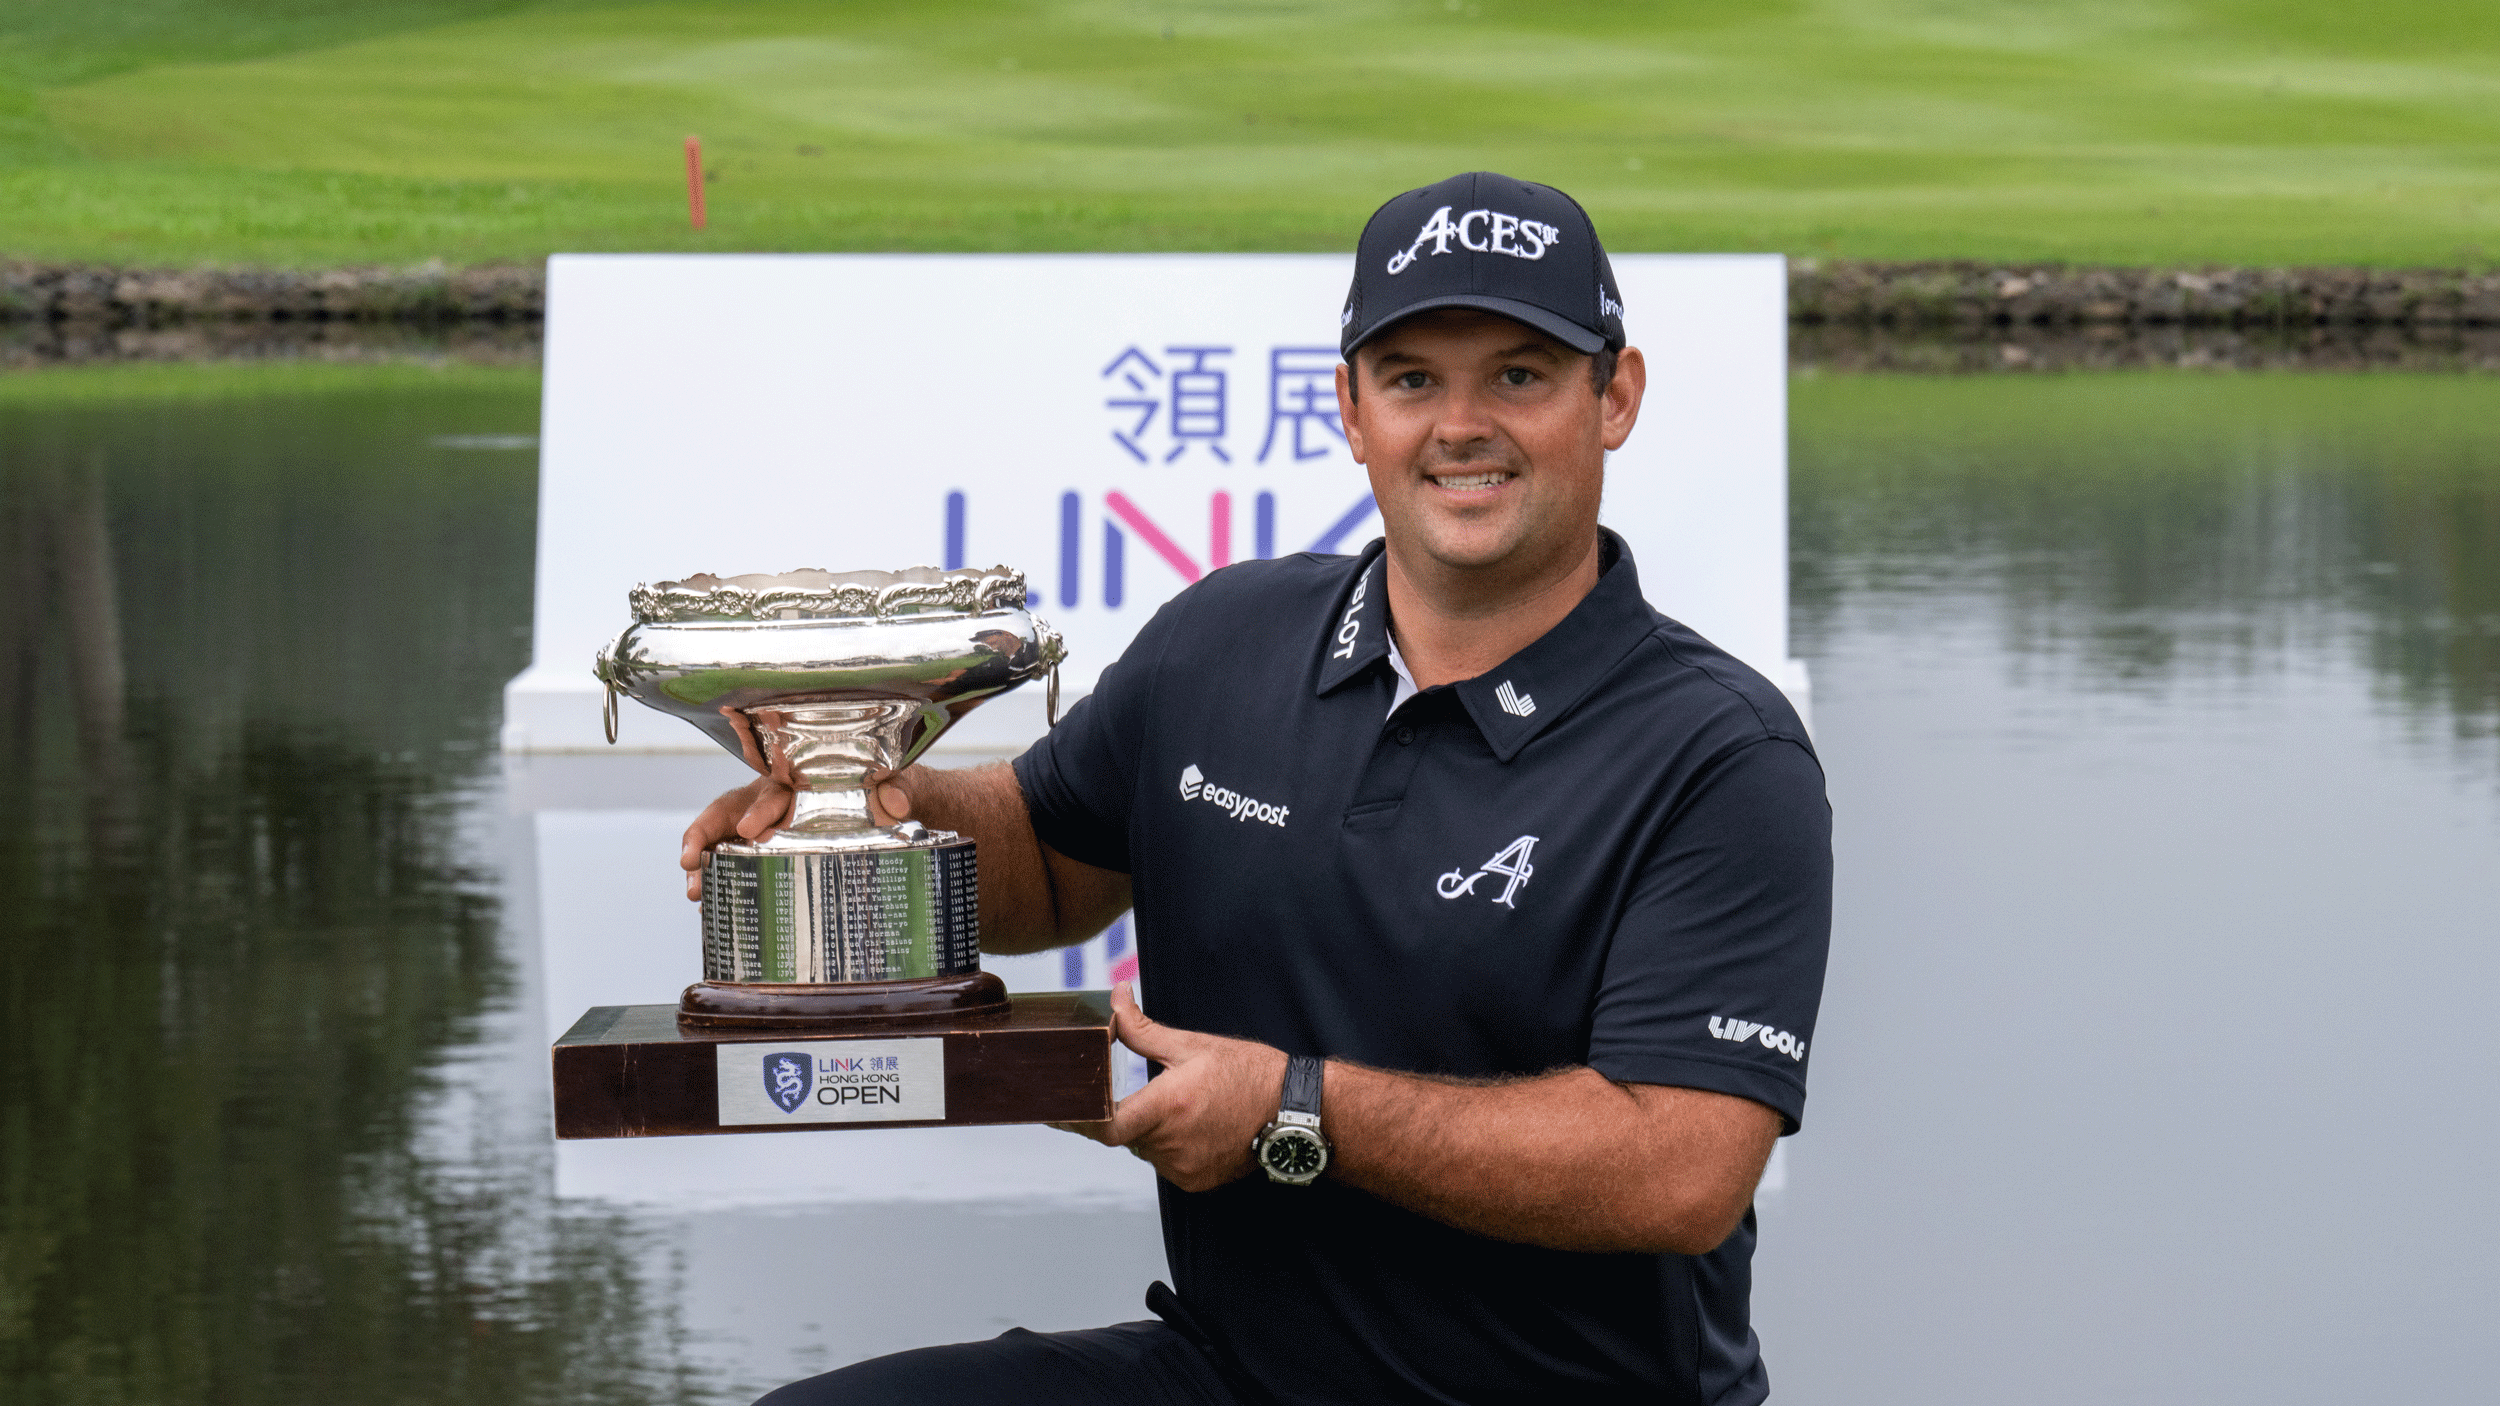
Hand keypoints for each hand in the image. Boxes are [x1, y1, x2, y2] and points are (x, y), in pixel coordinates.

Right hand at [677, 763, 914, 898]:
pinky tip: (711, 905)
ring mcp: (766, 828)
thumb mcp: (899, 786)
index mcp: (801, 782)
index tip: (749, 831)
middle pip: (729, 813)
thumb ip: (897, 790)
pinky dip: (720, 881)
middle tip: (692, 865)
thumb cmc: (891, 791)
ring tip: (695, 892)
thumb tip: (895, 801)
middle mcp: (774, 802)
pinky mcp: (767, 850)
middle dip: (704, 836)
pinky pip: (734, 862)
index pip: (772, 792)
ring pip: (722, 839)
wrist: (896, 807)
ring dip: (704, 864)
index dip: (758, 811)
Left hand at [1055, 983, 1288, 1191]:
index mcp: (1166, 1107)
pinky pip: (1166, 1162)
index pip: (1104, 1125)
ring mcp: (1183, 1168)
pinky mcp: (1195, 1181)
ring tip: (1182, 1104)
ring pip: (1144, 1148)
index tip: (1059, 1109)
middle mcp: (1170, 1145)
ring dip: (1148, 1128)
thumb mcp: (1193, 1046)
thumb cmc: (1249, 1074)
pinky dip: (1169, 1144)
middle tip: (1136, 1092)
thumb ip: (1142, 1030)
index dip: (1077, 1119)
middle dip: (1123, 1112)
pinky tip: (1196, 1124)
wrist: (1295, 1112)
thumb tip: (1116, 998)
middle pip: (1123, 1133)